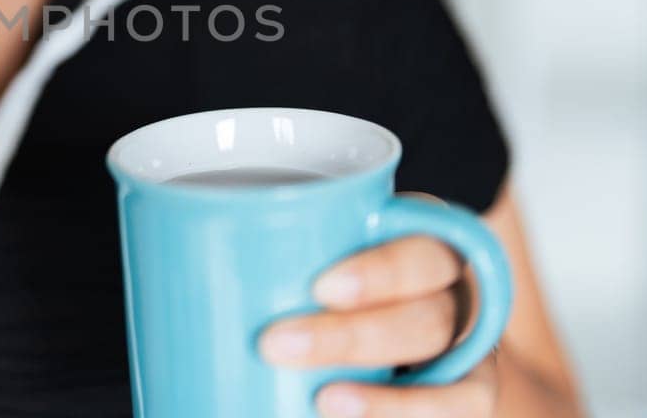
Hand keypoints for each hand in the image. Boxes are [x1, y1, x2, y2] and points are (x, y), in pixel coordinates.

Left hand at [259, 198, 497, 416]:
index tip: (318, 287)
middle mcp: (463, 300)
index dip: (381, 271)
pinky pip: (454, 415)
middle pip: (429, 319)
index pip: (426, 250)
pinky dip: (401, 417)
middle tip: (273, 345)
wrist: (408, 338)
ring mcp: (472, 358)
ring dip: (385, 399)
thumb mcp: (322, 249)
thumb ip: (282, 253)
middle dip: (353, 338)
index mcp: (431, 245)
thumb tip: (174, 259)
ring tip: (322, 404)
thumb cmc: (342, 277)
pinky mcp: (467, 399)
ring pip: (453, 381)